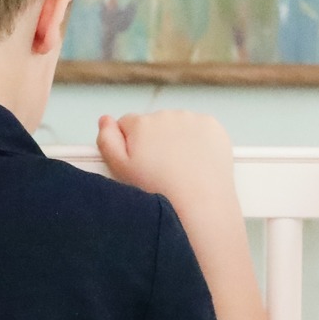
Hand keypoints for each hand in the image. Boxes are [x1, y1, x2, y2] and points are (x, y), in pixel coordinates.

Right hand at [97, 110, 235, 213]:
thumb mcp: (120, 170)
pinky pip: (200, 127)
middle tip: (162, 169)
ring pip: (177, 124)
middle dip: (155, 140)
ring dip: (176, 139)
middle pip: (153, 123)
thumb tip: (105, 119)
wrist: (200, 204)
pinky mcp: (213, 126)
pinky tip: (197, 161)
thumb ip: (107, 141)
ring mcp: (192, 118)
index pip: (127, 124)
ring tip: (181, 168)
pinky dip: (198, 140)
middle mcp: (166, 114)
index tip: (141, 163)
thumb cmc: (159, 191)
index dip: (131, 144)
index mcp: (141, 124)